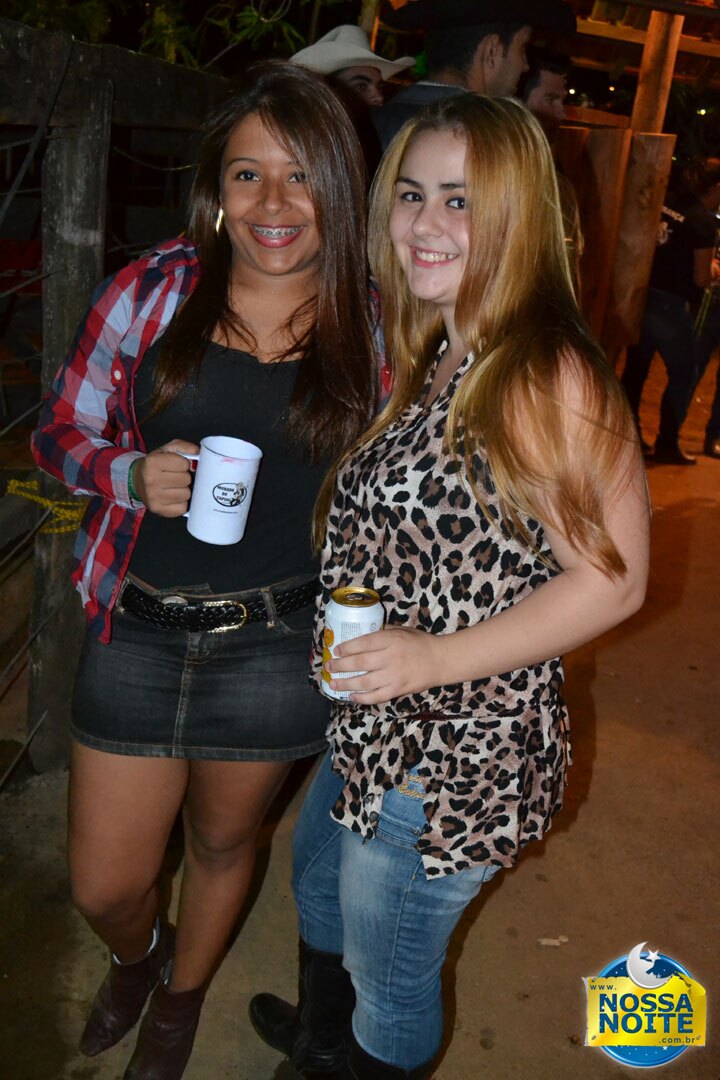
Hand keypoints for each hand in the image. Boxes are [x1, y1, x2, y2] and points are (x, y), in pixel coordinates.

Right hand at [131, 439, 198, 516]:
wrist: (137, 480)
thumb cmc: (156, 464)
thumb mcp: (168, 449)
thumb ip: (185, 447)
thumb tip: (198, 452)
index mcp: (153, 462)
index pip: (184, 464)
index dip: (184, 464)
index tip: (177, 466)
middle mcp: (151, 480)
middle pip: (186, 480)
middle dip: (184, 477)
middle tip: (176, 477)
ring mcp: (154, 497)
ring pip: (186, 494)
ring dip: (184, 490)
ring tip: (174, 487)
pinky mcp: (158, 510)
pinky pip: (182, 508)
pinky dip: (181, 503)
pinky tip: (173, 497)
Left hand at [326, 626, 446, 704]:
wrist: (441, 660)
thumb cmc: (420, 643)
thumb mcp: (401, 630)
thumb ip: (382, 633)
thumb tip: (360, 637)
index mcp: (391, 640)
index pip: (363, 643)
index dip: (346, 647)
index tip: (336, 650)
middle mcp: (390, 658)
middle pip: (359, 662)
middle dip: (340, 665)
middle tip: (328, 667)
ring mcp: (394, 676)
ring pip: (364, 682)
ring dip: (345, 683)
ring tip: (333, 683)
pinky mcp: (398, 690)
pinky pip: (376, 697)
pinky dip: (362, 698)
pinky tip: (351, 696)